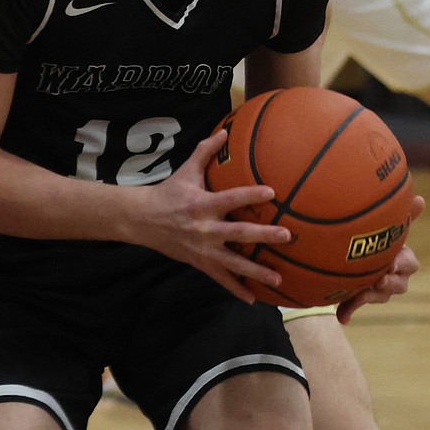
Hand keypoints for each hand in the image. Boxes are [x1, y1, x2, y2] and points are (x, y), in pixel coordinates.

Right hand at [124, 130, 290, 300]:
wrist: (142, 220)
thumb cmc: (169, 192)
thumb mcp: (186, 170)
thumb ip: (206, 151)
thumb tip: (225, 130)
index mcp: (203, 204)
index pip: (231, 198)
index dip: (250, 194)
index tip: (272, 192)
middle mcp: (205, 229)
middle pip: (239, 233)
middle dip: (263, 235)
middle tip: (287, 236)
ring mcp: (203, 250)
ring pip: (234, 263)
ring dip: (256, 271)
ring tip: (279, 279)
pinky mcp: (200, 263)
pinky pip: (221, 279)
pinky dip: (236, 290)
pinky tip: (254, 300)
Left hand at [336, 195, 424, 321]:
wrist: (356, 252)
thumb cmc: (379, 236)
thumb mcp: (388, 224)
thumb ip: (404, 214)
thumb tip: (421, 199)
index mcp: (402, 258)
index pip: (409, 263)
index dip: (402, 264)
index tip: (392, 263)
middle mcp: (394, 276)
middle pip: (399, 285)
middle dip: (390, 283)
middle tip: (379, 280)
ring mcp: (378, 289)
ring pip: (380, 296)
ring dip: (371, 296)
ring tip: (360, 294)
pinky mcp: (360, 296)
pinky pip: (355, 305)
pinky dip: (348, 310)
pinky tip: (341, 317)